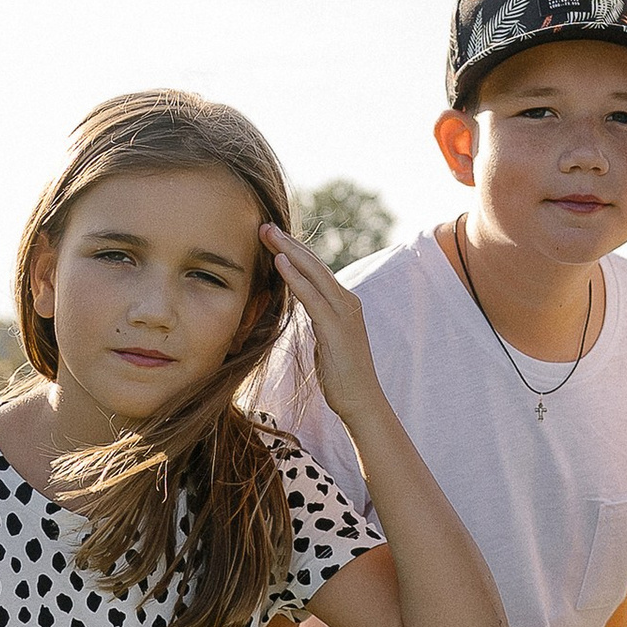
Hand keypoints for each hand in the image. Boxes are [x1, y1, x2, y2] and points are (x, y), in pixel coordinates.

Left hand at [263, 229, 383, 433]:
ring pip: (314, 274)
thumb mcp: (326, 340)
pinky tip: (279, 263)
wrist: (361, 402)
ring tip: (267, 233)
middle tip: (265, 224)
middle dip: (289, 243)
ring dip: (289, 251)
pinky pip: (312, 297)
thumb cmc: (341, 376)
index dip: (294, 251)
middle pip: (314, 265)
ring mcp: (344, 314)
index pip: (316, 270)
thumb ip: (318, 318)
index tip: (272, 237)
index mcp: (343, 304)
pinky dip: (295, 278)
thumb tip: (304, 306)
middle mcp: (347, 303)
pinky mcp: (337, 329)